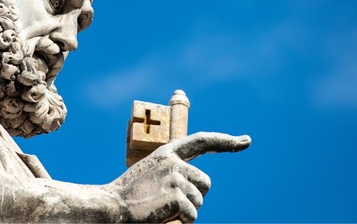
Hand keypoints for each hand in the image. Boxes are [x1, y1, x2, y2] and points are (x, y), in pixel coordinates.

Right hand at [108, 132, 250, 222]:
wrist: (111, 206)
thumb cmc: (131, 194)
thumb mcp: (153, 173)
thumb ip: (175, 171)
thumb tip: (201, 186)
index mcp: (167, 152)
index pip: (202, 141)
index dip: (226, 141)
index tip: (245, 141)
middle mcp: (174, 161)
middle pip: (206, 182)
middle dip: (195, 196)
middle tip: (168, 202)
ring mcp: (175, 177)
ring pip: (199, 201)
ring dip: (185, 211)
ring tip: (160, 208)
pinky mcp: (176, 196)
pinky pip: (192, 216)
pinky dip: (181, 221)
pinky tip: (161, 216)